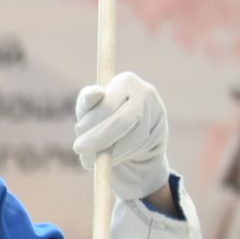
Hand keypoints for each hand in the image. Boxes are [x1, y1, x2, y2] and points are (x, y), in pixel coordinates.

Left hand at [73, 71, 171, 201]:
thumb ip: (87, 102)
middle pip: (123, 120)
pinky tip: (112, 157)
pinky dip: (124, 154)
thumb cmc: (100, 116)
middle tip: (79, 150)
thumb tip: (93, 94)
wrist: (125, 133)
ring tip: (92, 158)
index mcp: (125, 81)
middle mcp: (145, 92)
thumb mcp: (89, 108)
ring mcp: (157, 110)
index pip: (108, 105)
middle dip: (99, 139)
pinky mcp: (161, 129)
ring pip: (134, 137)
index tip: (77, 136)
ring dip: (111, 151)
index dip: (92, 122)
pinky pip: (143, 146)